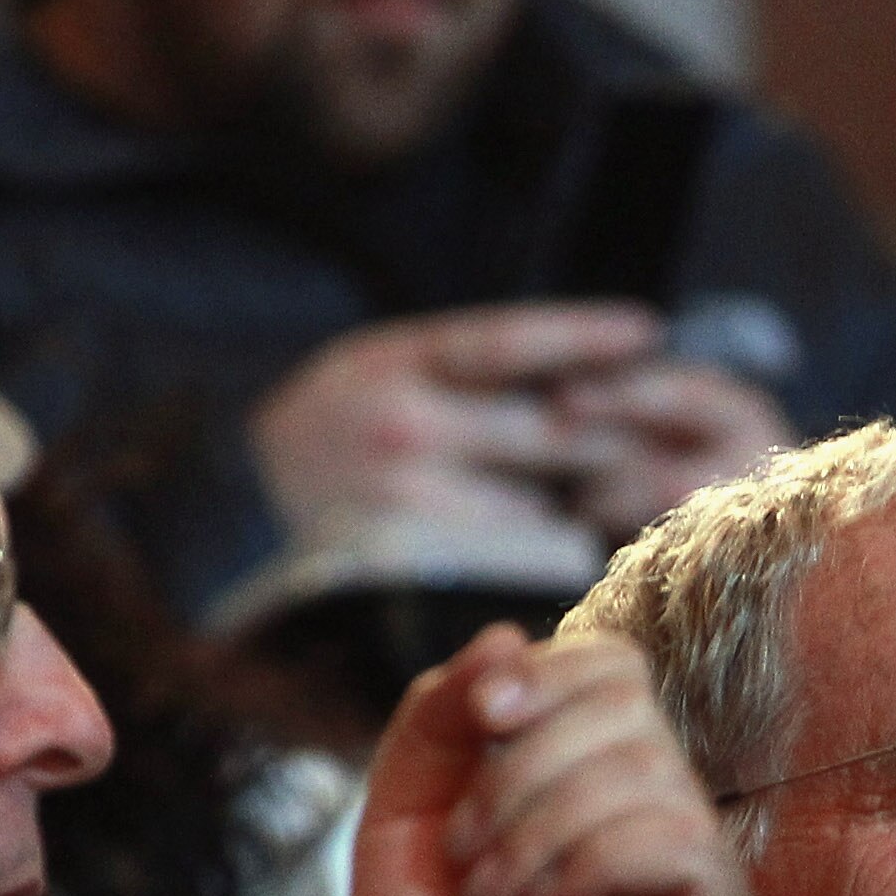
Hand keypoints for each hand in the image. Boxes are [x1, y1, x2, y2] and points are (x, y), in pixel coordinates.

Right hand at [249, 303, 785, 553]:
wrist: (226, 516)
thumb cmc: (319, 438)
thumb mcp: (373, 370)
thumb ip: (460, 370)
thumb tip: (578, 377)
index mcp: (392, 360)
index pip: (508, 339)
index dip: (584, 335)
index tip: (648, 331)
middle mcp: (402, 424)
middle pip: (546, 429)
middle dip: (610, 437)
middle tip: (669, 439)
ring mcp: (408, 500)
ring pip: (543, 505)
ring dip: (585, 508)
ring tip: (617, 508)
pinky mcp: (414, 564)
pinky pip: (514, 560)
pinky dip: (551, 556)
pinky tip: (572, 552)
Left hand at [352, 625, 758, 895]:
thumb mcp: (400, 818)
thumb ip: (438, 718)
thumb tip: (510, 638)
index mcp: (595, 776)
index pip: (610, 666)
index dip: (543, 677)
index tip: (478, 725)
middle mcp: (660, 814)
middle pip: (630, 705)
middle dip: (526, 766)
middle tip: (468, 853)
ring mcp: (699, 878)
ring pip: (651, 773)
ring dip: (543, 825)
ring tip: (493, 895)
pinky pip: (681, 843)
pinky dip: (595, 861)